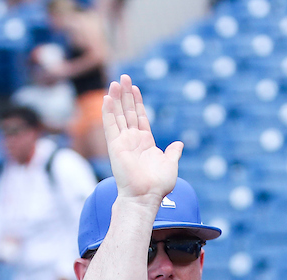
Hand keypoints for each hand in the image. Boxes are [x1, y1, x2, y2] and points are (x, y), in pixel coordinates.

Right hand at [102, 74, 182, 206]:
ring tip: (116, 82)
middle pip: (127, 112)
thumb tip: (179, 144)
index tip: (135, 88)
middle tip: (124, 77)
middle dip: (126, 94)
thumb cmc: (158, 184)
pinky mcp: (114, 146)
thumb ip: (173, 152)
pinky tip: (106, 98)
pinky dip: (107, 112)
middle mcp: (132, 139)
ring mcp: (122, 142)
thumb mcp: (170, 164)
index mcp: (145, 142)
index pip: (139, 117)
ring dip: (116, 98)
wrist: (146, 196)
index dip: (137, 102)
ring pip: (117, 115)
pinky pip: (110, 125)